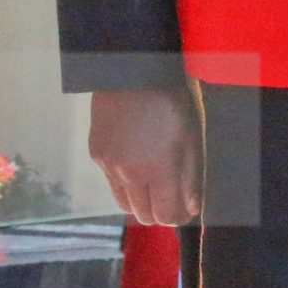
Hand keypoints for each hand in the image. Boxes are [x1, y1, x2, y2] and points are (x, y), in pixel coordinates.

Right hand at [90, 87, 200, 225]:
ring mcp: (109, 166)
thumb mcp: (190, 135)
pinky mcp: (96, 154)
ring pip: (124, 204)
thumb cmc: (170, 100)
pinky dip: (124, 182)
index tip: (184, 207)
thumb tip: (191, 209)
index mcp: (159, 169)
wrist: (131, 70)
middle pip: (143, 216)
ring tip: (151, 180)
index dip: (177, 217)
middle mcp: (130, 174)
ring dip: (140, 201)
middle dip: (159, 212)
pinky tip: (133, 159)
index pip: (165, 216)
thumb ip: (191, 176)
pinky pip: (111, 182)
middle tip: (169, 194)